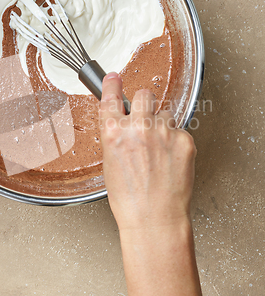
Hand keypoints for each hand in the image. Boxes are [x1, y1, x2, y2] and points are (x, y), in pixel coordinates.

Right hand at [100, 73, 195, 233]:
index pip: (111, 97)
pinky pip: (179, 131)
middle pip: (144, 94)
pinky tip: (170, 160)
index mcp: (113, 132)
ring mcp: (163, 132)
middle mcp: (138, 127)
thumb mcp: (110, 163)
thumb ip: (117, 138)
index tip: (114, 77)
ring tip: (159, 149)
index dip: (112, 84)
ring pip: (165, 114)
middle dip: (144, 103)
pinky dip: (175, 142)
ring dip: (161, 125)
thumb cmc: (130, 199)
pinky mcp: (184, 140)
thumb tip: (124, 125)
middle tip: (145, 118)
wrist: (154, 218)